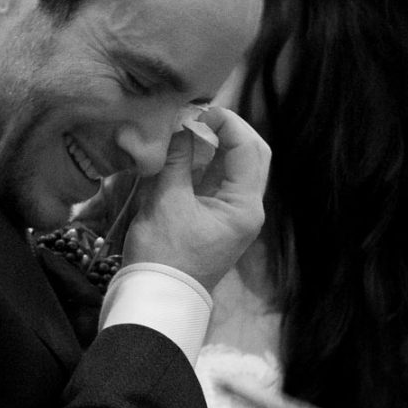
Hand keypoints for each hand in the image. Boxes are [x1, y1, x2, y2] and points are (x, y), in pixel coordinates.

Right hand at [120, 106, 269, 286]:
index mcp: (245, 206)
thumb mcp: (166, 202)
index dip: (227, 122)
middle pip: (250, 154)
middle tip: (197, 115)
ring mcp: (233, 213)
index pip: (248, 149)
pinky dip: (204, 161)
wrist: (157, 297)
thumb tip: (179, 125)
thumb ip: (176, 159)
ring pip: (234, 165)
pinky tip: (184, 150)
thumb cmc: (163, 254)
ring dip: (215, 144)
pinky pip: (217, 180)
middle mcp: (247, 208)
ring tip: (187, 127)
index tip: (197, 110)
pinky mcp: (216, 217)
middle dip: (227, 129)